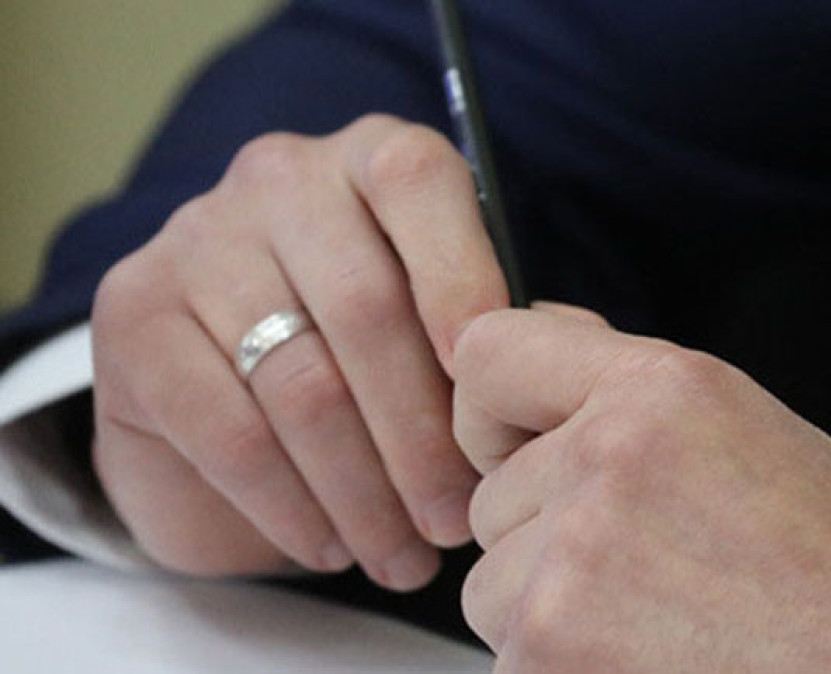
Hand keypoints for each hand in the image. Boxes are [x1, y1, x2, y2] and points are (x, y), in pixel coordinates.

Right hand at [91, 114, 506, 590]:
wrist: (226, 384)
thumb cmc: (372, 350)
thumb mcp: (440, 323)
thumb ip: (496, 333)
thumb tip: (544, 380)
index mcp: (373, 156)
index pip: (418, 183)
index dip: (463, 282)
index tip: (493, 390)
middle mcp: (281, 179)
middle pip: (366, 308)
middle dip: (423, 436)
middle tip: (457, 522)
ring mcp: (197, 240)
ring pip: (302, 386)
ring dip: (366, 493)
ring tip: (407, 557)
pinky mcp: (133, 315)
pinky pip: (229, 434)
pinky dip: (292, 508)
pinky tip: (333, 547)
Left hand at [452, 308, 830, 672]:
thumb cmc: (829, 567)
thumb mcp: (748, 426)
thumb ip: (629, 377)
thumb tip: (542, 325)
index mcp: (657, 394)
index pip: (488, 353)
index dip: (491, 407)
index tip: (513, 445)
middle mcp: (603, 465)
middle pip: (491, 494)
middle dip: (543, 529)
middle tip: (640, 562)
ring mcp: (567, 569)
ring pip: (490, 583)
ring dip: (545, 604)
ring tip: (647, 619)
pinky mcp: (544, 658)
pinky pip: (506, 655)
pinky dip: (558, 664)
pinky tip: (641, 660)